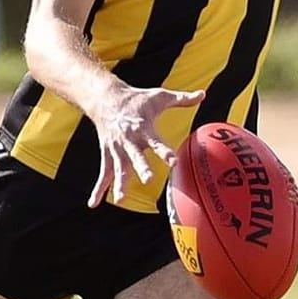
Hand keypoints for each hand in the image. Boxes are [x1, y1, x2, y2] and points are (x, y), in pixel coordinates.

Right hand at [88, 83, 204, 207]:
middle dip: (141, 168)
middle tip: (148, 179)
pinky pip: (104, 173)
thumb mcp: (159, 96)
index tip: (173, 161)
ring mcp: (117, 149)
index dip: (164, 151)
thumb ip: (181, 98)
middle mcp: (129, 140)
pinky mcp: (107, 154)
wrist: (105, 98)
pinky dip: (98, 189)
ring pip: (118, 168)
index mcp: (143, 128)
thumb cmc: (136, 99)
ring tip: (122, 199)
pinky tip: (94, 204)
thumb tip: (203, 94)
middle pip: (136, 156)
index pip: (156, 141)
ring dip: (120, 184)